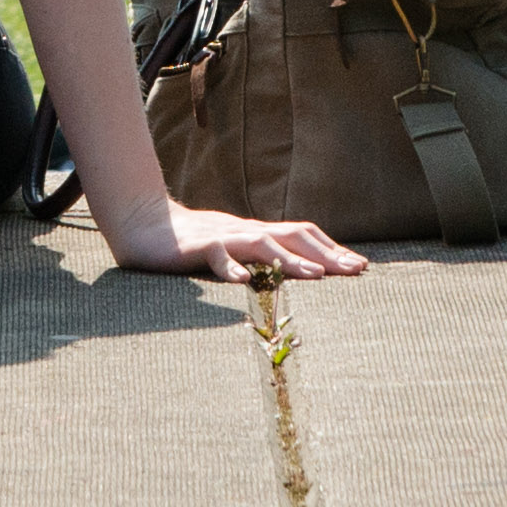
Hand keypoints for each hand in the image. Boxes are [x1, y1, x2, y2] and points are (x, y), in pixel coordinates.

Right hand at [108, 210, 368, 286]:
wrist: (144, 225)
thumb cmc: (191, 243)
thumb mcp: (233, 250)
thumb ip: (260, 258)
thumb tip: (296, 271)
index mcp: (257, 234)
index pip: (302, 235)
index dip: (332, 249)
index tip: (362, 266)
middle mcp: (246, 232)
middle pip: (294, 235)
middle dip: (327, 254)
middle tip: (355, 271)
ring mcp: (222, 237)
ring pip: (262, 243)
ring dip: (291, 260)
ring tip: (316, 276)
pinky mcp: (196, 247)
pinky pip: (216, 255)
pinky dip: (231, 267)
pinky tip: (245, 282)